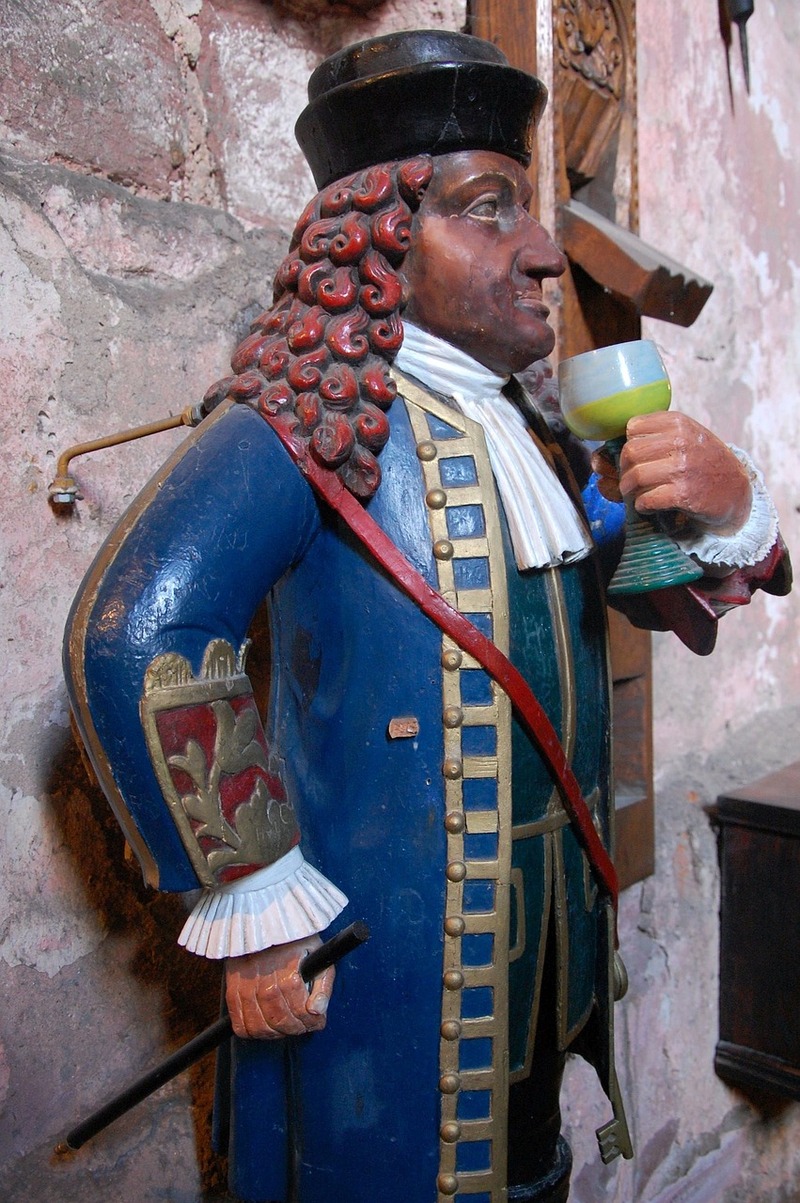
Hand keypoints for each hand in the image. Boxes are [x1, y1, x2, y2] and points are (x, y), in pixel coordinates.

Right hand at [225, 934, 334, 1038]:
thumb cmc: (294, 938)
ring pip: (260, 1027)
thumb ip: (322, 984)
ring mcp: (246, 988)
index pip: (300, 1012)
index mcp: (288, 974)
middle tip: (303, 1025)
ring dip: (275, 1033)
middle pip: (280, 1022)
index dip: (312, 1022)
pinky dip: (252, 1032)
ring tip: (285, 1026)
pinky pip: (239, 1024)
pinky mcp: (232, 990)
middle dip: (296, 1028)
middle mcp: (265, 983)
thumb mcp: (317, 953)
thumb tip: (318, 1011)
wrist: (263, 918)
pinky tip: (264, 1026)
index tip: (318, 1022)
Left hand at [592, 412, 751, 535]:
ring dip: (629, 490)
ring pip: (635, 476)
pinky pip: (647, 499)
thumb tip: (596, 460)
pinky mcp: (684, 494)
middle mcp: (680, 441)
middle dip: (624, 470)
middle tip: (630, 481)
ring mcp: (682, 468)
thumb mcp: (683, 439)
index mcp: (678, 422)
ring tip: (636, 494)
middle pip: (629, 453)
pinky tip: (648, 505)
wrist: (735, 490)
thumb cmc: (702, 463)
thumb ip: (648, 441)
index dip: (627, 445)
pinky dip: (642, 505)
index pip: (632, 428)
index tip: (634, 458)